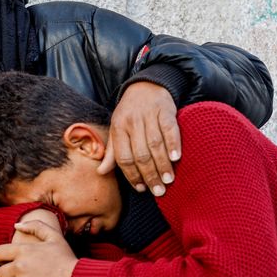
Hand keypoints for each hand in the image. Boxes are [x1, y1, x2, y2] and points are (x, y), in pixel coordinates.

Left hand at [97, 81, 180, 195]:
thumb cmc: (129, 113)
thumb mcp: (116, 129)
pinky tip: (176, 158)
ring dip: (162, 164)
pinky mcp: (165, 110)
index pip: (123, 157)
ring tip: (168, 181)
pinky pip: (169, 129)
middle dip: (149, 175)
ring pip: (155, 144)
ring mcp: (149, 115)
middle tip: (158, 191)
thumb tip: (101, 172)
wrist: (146, 85)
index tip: (141, 189)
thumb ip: (112, 152)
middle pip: (140, 154)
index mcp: (118, 128)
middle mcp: (132, 122)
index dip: (132, 175)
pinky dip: (173, 144)